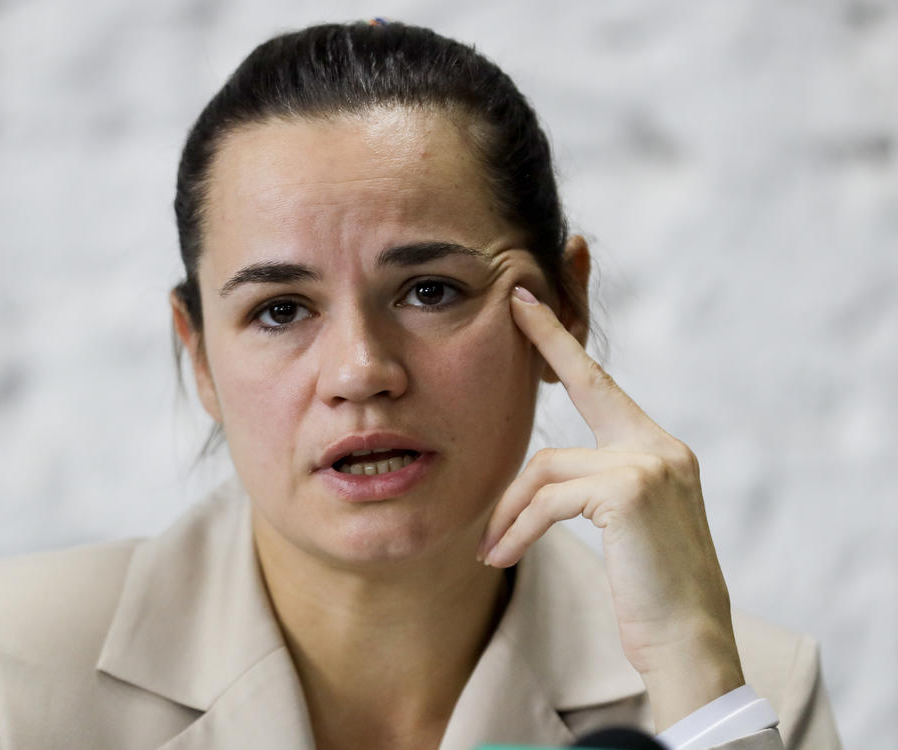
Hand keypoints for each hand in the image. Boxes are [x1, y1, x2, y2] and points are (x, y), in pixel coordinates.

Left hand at [477, 284, 744, 729]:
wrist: (689, 645)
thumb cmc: (651, 591)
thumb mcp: (627, 526)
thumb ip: (598, 485)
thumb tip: (542, 475)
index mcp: (660, 450)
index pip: (604, 384)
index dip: (566, 344)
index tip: (534, 304)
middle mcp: (661, 446)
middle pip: (583, 392)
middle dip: (548, 340)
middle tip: (514, 306)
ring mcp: (649, 463)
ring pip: (546, 466)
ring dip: (509, 511)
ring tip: (491, 549)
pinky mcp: (628, 491)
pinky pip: (547, 500)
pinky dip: (516, 529)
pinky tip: (500, 557)